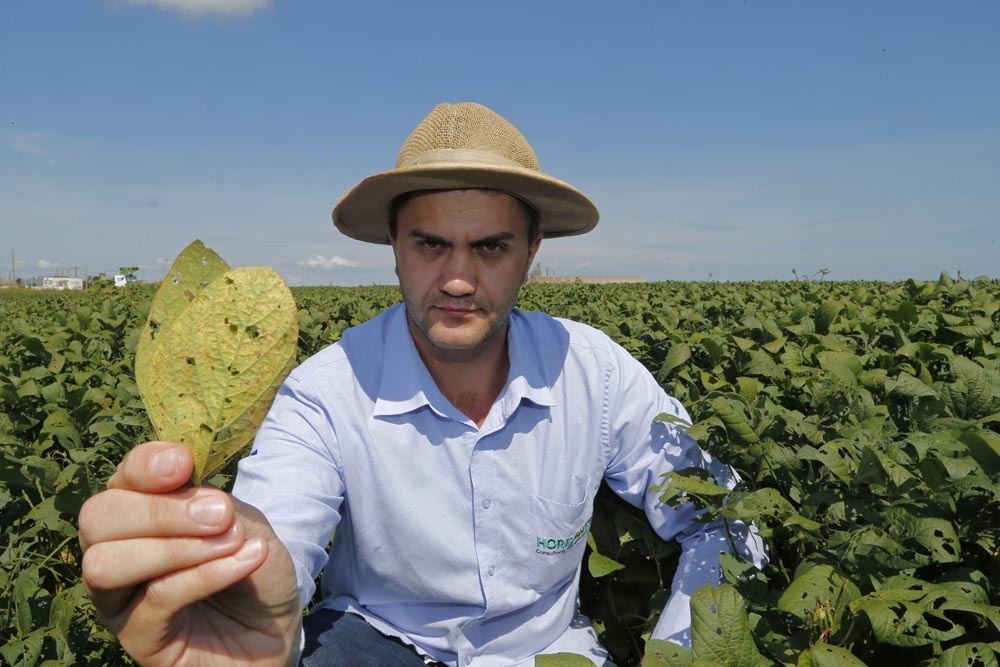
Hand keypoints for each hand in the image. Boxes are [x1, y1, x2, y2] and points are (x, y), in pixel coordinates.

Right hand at [79, 442, 301, 666]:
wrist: (277, 627)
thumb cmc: (254, 567)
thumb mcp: (244, 522)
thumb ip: (213, 503)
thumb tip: (187, 487)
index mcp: (139, 513)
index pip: (120, 480)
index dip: (143, 466)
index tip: (182, 464)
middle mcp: (116, 553)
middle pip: (98, 519)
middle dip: (159, 511)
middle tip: (219, 513)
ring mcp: (120, 599)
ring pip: (107, 564)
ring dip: (174, 546)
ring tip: (231, 540)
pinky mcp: (138, 639)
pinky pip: (155, 600)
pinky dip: (204, 575)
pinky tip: (243, 562)